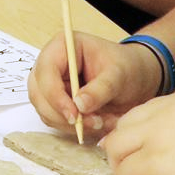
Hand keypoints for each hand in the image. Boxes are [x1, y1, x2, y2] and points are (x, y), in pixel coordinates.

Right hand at [29, 33, 162, 137]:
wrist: (135, 78)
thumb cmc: (127, 67)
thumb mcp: (119, 75)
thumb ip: (100, 89)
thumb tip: (79, 105)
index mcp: (63, 46)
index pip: (46, 72)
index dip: (55, 96)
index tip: (75, 115)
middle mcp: (50, 64)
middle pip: (39, 94)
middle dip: (63, 114)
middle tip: (93, 123)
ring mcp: (50, 84)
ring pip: (45, 111)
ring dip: (71, 124)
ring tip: (102, 122)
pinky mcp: (55, 101)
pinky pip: (55, 120)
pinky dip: (74, 128)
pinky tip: (96, 122)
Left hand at [100, 92, 174, 174]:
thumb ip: (164, 131)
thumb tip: (114, 143)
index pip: (138, 115)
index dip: (139, 144)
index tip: (158, 164)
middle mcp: (168, 109)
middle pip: (121, 129)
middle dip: (127, 156)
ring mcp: (159, 133)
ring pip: (115, 149)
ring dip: (127, 173)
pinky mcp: (152, 160)